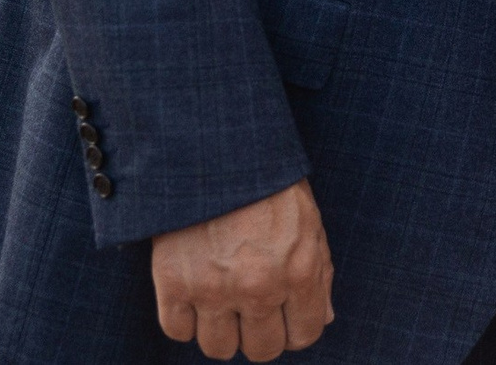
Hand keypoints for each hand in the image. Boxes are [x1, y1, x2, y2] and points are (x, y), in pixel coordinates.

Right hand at [152, 180, 333, 360]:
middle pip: (262, 350)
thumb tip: (324, 319)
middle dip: (260, 333)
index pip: (303, 335)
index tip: (284, 316)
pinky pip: (177, 331)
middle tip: (252, 309)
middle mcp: (258, 288)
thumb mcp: (308, 221)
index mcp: (298, 271)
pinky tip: (194, 294)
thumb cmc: (268, 182)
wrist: (216, 150)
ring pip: (218, 348)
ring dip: (223, 330)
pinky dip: (185, 319)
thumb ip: (319, 274)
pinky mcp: (172, 283)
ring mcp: (213, 289)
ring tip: (223, 302)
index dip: (294, 328)